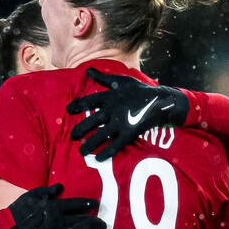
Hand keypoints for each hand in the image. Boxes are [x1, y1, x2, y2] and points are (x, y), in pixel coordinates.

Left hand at [67, 68, 189, 160]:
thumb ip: (103, 78)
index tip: (68, 110)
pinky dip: (107, 152)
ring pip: (101, 135)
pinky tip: (99, 159)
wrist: (160, 101)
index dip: (78, 105)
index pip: (90, 100)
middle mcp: (113, 110)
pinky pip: (116, 145)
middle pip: (92, 120)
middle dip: (81, 128)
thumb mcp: (122, 81)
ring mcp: (121, 122)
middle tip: (72, 136)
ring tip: (81, 151)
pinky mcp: (129, 133)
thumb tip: (88, 70)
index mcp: (110, 97)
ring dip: (90, 144)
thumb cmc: (139, 91)